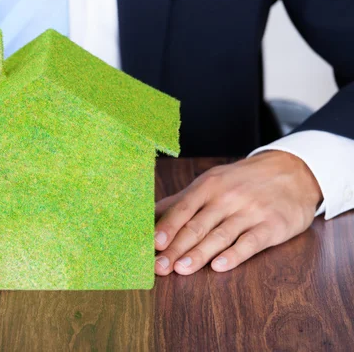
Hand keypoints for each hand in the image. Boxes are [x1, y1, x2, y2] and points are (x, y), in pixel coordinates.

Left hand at [154, 151, 321, 274]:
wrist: (292, 172)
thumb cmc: (241, 182)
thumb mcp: (211, 183)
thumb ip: (181, 202)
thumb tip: (148, 216)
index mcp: (208, 186)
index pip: (183, 209)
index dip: (167, 227)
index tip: (152, 244)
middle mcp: (227, 197)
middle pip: (197, 226)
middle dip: (176, 248)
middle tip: (159, 267)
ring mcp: (250, 211)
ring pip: (220, 236)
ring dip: (199, 254)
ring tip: (181, 269)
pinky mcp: (272, 226)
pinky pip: (250, 242)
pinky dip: (234, 255)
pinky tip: (219, 266)